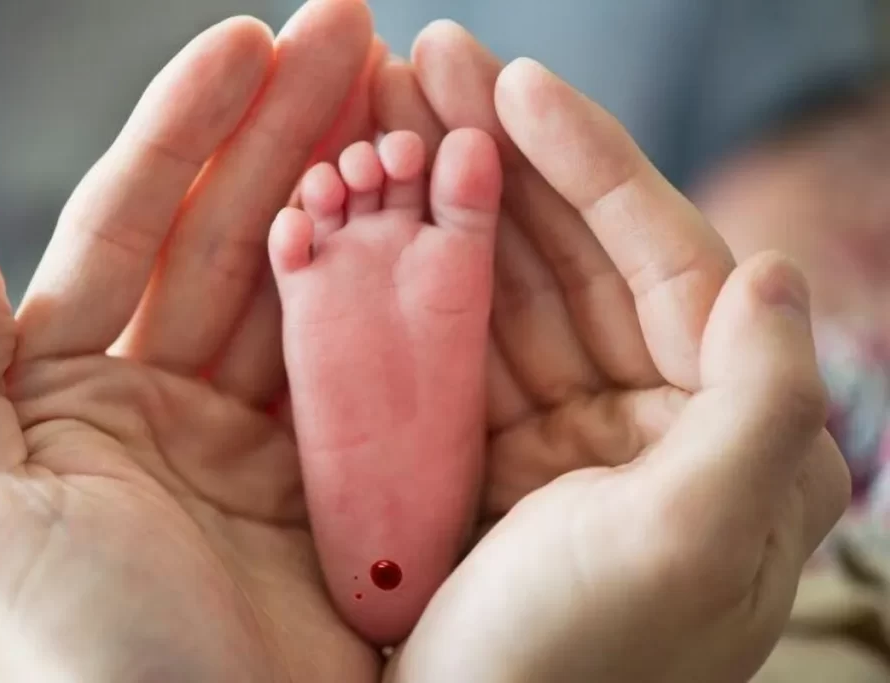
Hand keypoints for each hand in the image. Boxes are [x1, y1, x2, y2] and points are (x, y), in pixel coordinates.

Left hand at [0, 2, 384, 680]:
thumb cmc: (91, 661)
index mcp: (73, 387)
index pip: (129, 222)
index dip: (183, 126)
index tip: (244, 41)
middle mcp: (169, 392)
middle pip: (232, 227)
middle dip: (285, 124)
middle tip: (349, 33)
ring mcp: (261, 426)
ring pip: (307, 276)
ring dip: (347, 183)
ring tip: (398, 94)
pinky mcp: (338, 466)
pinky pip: (368, 355)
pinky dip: (397, 281)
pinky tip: (428, 212)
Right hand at [374, 23, 850, 681]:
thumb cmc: (578, 669)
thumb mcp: (689, 544)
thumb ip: (758, 404)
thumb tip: (776, 266)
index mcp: (726, 432)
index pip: (666, 260)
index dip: (591, 162)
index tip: (516, 80)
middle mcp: (654, 418)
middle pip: (577, 253)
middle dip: (503, 154)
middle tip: (430, 64)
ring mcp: (566, 428)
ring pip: (509, 283)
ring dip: (453, 197)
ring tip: (389, 114)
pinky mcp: (491, 447)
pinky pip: (456, 339)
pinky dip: (416, 273)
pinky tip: (376, 208)